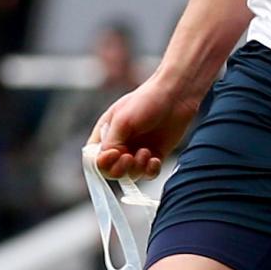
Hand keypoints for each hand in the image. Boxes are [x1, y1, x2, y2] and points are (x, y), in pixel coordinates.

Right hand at [88, 77, 202, 180]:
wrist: (176, 95)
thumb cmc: (147, 101)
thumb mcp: (122, 120)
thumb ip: (111, 142)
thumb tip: (106, 159)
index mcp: (105, 134)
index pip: (94, 159)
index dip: (101, 162)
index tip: (115, 153)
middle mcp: (119, 145)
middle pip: (111, 170)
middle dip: (119, 168)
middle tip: (129, 157)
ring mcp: (137, 151)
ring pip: (130, 174)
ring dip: (137, 168)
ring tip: (146, 152)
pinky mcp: (155, 155)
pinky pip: (148, 173)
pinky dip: (150, 170)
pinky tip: (155, 159)